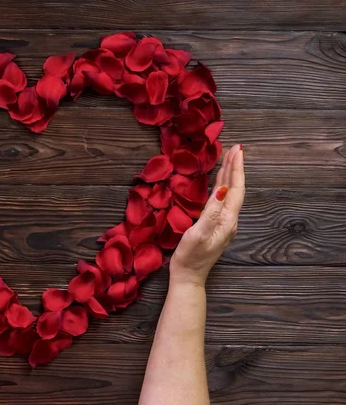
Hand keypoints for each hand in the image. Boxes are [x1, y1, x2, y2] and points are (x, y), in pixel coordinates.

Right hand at [170, 144, 244, 286]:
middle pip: (234, 189)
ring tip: (229, 159)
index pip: (235, 189)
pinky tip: (218, 182)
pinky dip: (221, 186)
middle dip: (235, 168)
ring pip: (229, 194)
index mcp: (227, 220)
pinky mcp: (215, 226)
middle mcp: (229, 220)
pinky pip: (221, 200)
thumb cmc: (190, 257)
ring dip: (229, 175)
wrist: (188, 277)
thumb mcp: (198, 233)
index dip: (236, 169)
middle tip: (236, 148)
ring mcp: (223, 224)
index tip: (237, 151)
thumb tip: (221, 189)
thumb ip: (211, 212)